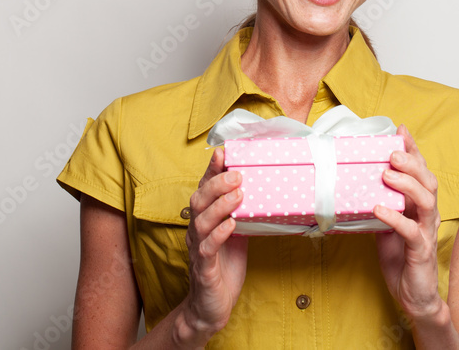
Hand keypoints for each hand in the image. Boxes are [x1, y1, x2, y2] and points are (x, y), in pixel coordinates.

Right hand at [183, 147, 249, 336]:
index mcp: (204, 220)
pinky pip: (207, 248)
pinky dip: (219, 234)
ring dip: (220, 205)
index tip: (222, 152)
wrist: (211, 306)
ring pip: (201, 221)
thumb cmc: (224, 267)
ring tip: (238, 194)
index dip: (211, 171)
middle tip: (236, 174)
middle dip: (217, 184)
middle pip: (199, 200)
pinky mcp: (204, 268)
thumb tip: (261, 190)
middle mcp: (196, 231)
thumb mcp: (236, 234)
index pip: (204, 189)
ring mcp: (198, 249)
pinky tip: (231, 226)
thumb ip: (242, 213)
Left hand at [373, 123, 445, 321]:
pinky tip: (380, 209)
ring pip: (426, 201)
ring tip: (387, 174)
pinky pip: (411, 231)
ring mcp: (427, 233)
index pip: (421, 172)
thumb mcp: (386, 226)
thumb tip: (357, 184)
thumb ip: (380, 204)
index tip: (400, 130)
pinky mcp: (421, 251)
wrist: (415, 296)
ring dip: (407, 184)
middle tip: (392, 152)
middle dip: (412, 163)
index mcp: (420, 206)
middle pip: (428, 181)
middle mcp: (428, 215)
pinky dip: (396, 218)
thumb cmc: (401, 260)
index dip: (413, 150)